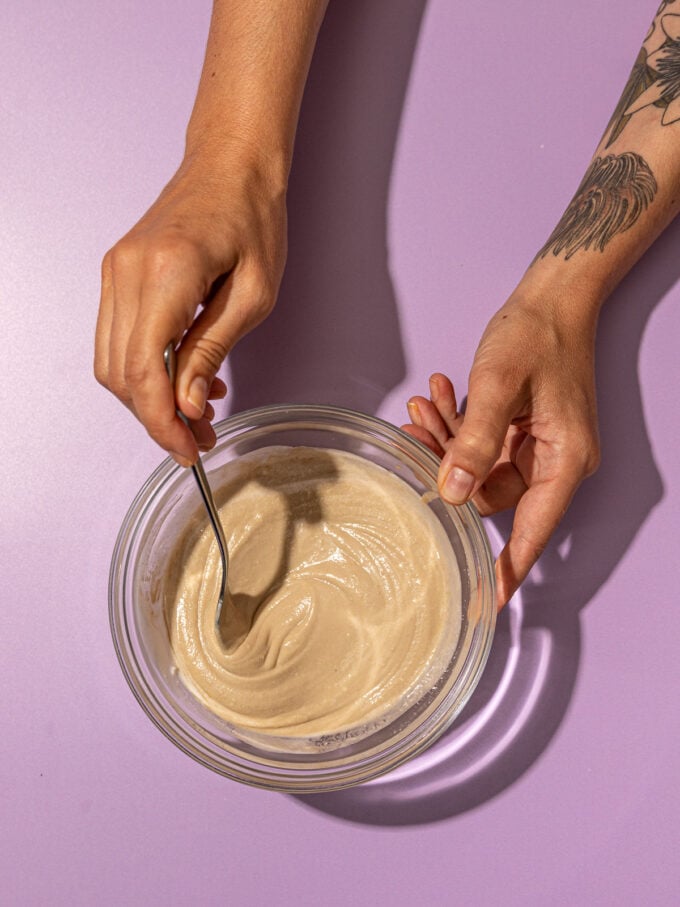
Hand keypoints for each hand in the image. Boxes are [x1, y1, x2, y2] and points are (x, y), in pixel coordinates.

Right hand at [94, 143, 286, 464]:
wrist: (231, 164)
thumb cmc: (253, 218)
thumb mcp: (253, 295)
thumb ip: (214, 350)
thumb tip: (188, 405)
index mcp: (167, 273)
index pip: (145, 369)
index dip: (161, 421)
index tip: (187, 449)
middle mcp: (127, 272)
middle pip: (121, 373)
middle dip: (157, 417)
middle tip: (199, 440)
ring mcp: (116, 271)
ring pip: (113, 361)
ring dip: (150, 398)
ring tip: (196, 417)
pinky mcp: (118, 273)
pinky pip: (120, 338)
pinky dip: (147, 369)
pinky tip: (186, 380)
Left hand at [402, 292, 600, 607]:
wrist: (553, 296)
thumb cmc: (537, 335)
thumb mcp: (500, 387)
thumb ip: (473, 441)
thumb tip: (450, 493)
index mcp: (564, 460)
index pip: (534, 530)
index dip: (507, 567)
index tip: (482, 601)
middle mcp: (554, 461)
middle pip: (491, 493)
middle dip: (448, 468)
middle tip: (415, 435)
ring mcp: (537, 447)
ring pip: (478, 468)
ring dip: (447, 441)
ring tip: (422, 409)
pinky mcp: (521, 431)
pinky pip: (481, 444)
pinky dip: (457, 426)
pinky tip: (438, 398)